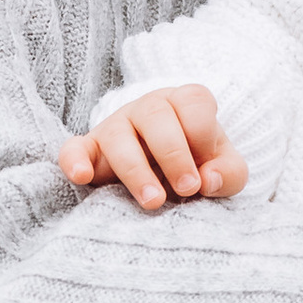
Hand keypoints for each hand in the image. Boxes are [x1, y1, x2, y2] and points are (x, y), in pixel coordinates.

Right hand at [59, 84, 245, 211]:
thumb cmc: (198, 165)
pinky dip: (74, 160)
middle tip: (187, 189)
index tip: (206, 170)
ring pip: (118, 136)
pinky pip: (74, 148)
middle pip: (156, 116)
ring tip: (153, 201)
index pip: (193, 101)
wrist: (167, 172)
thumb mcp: (224, 168)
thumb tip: (207, 181)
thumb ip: (229, 173)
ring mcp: (116, 126)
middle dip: (173, 154)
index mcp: (184, 104)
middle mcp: (149, 108)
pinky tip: (81, 177)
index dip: (202, 133)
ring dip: (135, 170)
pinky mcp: (91, 149)